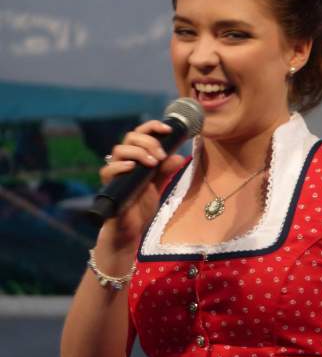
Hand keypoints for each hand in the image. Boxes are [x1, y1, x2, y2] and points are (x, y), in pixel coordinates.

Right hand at [98, 120, 185, 250]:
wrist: (132, 229)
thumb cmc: (142, 207)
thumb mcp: (159, 185)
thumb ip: (166, 171)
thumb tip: (179, 156)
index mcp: (136, 157)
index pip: (140, 133)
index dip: (153, 127)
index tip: (168, 130)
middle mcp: (124, 161)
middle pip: (130, 137)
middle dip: (148, 141)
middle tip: (161, 155)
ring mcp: (115, 172)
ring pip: (119, 149)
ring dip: (138, 152)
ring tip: (153, 163)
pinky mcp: (108, 185)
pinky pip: (108, 169)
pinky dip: (121, 165)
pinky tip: (133, 167)